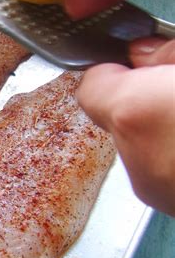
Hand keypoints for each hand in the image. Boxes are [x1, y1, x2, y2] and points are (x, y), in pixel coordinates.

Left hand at [77, 38, 174, 215]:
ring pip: (140, 145)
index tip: (135, 62)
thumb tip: (144, 52)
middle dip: (144, 100)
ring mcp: (155, 188)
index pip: (91, 84)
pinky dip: (174, 156)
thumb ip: (165, 54)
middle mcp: (135, 158)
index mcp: (135, 113)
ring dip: (160, 130)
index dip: (114, 70)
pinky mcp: (170, 205)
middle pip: (117, 116)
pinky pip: (160, 169)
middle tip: (173, 90)